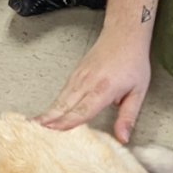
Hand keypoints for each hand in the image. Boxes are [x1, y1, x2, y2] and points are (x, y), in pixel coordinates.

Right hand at [38, 29, 152, 140]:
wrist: (124, 35)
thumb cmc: (132, 61)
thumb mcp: (138, 92)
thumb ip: (128, 117)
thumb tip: (123, 137)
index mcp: (103, 89)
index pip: (82, 111)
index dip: (67, 122)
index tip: (54, 131)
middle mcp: (87, 83)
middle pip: (64, 106)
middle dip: (48, 120)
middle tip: (34, 132)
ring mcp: (79, 77)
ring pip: (60, 99)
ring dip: (47, 113)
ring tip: (34, 126)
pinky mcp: (75, 74)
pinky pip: (62, 93)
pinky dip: (53, 105)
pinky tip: (47, 114)